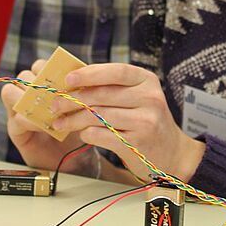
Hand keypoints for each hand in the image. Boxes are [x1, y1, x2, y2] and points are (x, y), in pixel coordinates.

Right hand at [0, 60, 91, 172]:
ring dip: (29, 99)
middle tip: (55, 93)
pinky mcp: (15, 130)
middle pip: (24, 76)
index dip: (48, 68)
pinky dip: (31, 121)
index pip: (39, 66)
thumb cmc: (80, 130)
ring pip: (10, 93)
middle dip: (38, 82)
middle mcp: (29, 96)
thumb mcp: (82, 107)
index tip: (63, 76)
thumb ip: (77, 90)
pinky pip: (16, 118)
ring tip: (49, 110)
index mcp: (44, 85)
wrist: (77, 159)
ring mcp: (19, 112)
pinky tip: (46, 126)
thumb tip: (80, 74)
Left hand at [49, 63, 205, 181]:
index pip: (116, 71)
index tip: (68, 79)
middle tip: (54, 104)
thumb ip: (111, 87)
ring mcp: (145, 121)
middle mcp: (149, 98)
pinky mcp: (138, 142)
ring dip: (74, 119)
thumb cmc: (145, 121)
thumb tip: (70, 79)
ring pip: (99, 116)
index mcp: (147, 80)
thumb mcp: (137, 97)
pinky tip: (82, 134)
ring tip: (60, 123)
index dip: (90, 74)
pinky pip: (102, 135)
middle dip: (73, 99)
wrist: (171, 153)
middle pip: (102, 95)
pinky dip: (87, 134)